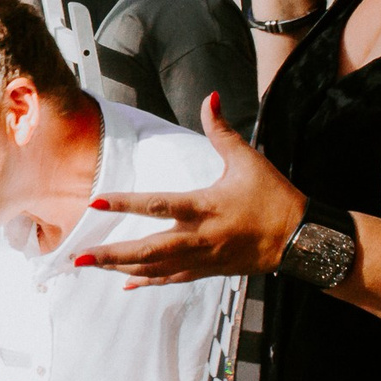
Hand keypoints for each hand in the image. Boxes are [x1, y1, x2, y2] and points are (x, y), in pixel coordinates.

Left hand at [74, 94, 306, 285]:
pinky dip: (147, 281)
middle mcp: (200, 237)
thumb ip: (222, 130)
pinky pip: (172, 279)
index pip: (157, 205)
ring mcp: (203, 258)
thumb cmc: (274, 197)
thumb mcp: (248, 160)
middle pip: (148, 249)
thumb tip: (211, 97)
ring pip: (155, 268)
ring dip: (121, 267)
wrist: (301, 239)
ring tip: (90, 266)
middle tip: (79, 257)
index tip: (95, 202)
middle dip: (111, 254)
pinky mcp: (209, 271)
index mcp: (205, 207)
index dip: (125, 203)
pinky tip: (124, 283)